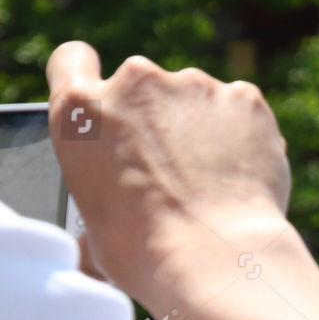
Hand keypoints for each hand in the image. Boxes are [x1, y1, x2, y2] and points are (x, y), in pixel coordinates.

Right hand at [45, 42, 292, 296]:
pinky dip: (245, 135)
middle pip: (144, 86)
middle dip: (157, 118)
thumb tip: (114, 210)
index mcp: (81, 111)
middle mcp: (135, 82)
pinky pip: (242, 111)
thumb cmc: (147, 252)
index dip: (90, 79)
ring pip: (197, 99)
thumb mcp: (93, 219)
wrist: (216, 258)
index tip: (110, 102)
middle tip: (175, 168)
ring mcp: (194, 86)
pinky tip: (244, 175)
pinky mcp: (245, 99)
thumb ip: (101, 184)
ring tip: (214, 180)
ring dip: (203, 127)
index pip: (72, 61)